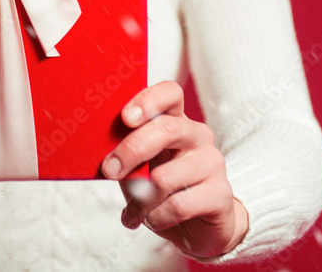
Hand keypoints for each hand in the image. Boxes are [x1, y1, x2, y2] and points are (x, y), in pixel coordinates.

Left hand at [101, 81, 248, 257]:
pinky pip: (178, 205)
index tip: (125, 118)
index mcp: (176, 121)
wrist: (197, 228)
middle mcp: (198, 136)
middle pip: (166, 129)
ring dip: (140, 199)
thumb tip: (100, 151)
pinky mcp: (221, 194)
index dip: (148, 100)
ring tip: (135, 210)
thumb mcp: (138, 167)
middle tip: (110, 170)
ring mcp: (212, 163)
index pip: (170, 93)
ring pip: (165, 177)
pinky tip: (152, 220)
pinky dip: (156, 217)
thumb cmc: (162, 191)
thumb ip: (125, 154)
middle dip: (131, 150)